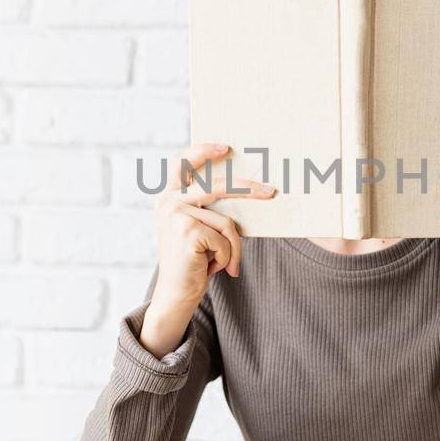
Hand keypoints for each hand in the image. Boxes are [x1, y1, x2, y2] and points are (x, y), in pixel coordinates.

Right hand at [140, 143, 274, 357]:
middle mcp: (167, 202)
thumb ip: (210, 207)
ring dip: (233, 246)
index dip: (203, 151)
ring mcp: (176, 215)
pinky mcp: (187, 232)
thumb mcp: (200, 227)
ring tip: (228, 262)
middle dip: (248, 190)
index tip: (226, 147)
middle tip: (272, 192)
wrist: (177, 293)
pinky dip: (227, 256)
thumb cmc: (195, 259)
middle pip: (216, 187)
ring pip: (226, 222)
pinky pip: (225, 238)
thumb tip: (245, 185)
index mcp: (168, 196)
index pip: (183, 163)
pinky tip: (215, 268)